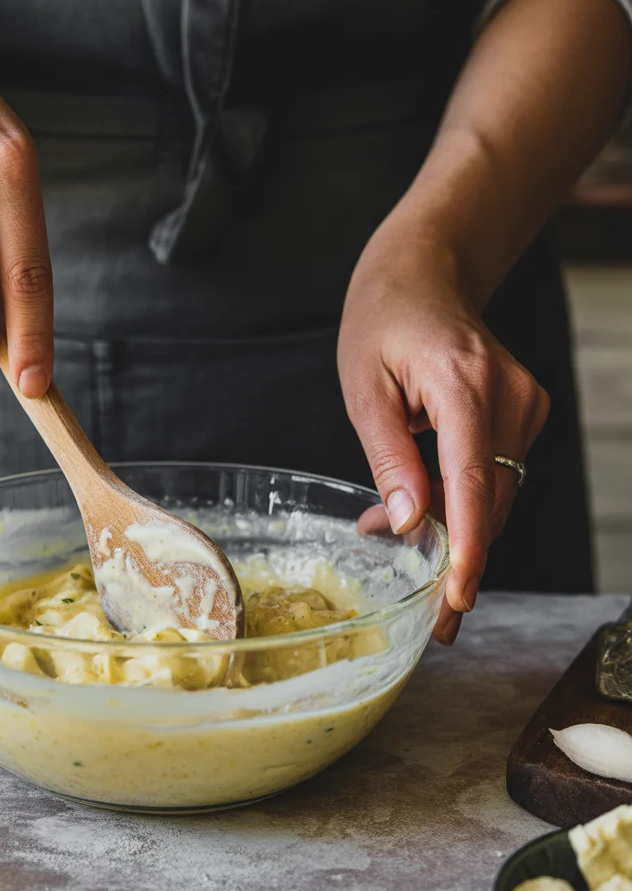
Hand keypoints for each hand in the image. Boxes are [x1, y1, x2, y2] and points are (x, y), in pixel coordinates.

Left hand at [337, 221, 549, 644]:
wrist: (425, 273)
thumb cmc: (383, 323)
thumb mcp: (363, 389)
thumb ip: (387, 458)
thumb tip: (405, 524)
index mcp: (464, 385)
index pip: (473, 482)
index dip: (466, 548)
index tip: (456, 598)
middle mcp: (509, 395)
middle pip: (492, 500)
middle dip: (462, 560)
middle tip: (433, 616)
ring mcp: (525, 402)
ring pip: (497, 493)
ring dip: (456, 530)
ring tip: (401, 546)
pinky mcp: (526, 411)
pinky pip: (498, 473)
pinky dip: (464, 501)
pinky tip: (423, 509)